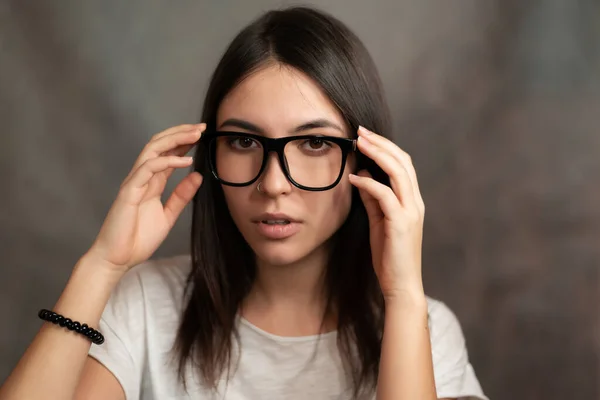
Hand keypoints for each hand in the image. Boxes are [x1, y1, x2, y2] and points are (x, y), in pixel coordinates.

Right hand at [85, 123, 204, 272]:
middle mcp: (142, 178)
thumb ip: (181, 197)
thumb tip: (198, 176)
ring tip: (195, 135)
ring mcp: (134, 183)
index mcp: (151, 183)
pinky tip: (185, 160)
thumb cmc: (137, 239)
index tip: (202, 134)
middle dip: (180, 133)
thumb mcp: (168, 216)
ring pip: (152, 150)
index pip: (167, 154)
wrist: (117, 259)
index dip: (183, 142)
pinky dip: (167, 162)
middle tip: (201, 127)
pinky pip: (147, 169)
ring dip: (174, 140)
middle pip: (159, 145)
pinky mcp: (129, 191)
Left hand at [348, 126, 425, 300]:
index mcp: (412, 200)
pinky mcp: (401, 223)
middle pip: (402, 162)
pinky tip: (353, 178)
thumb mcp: (378, 221)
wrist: (401, 284)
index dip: (386, 147)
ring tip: (358, 142)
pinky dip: (368, 183)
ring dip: (377, 154)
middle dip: (381, 143)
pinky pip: (385, 195)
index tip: (365, 136)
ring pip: (398, 173)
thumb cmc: (389, 255)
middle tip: (360, 131)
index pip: (403, 164)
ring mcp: (410, 212)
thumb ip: (372, 198)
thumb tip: (361, 175)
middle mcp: (415, 202)